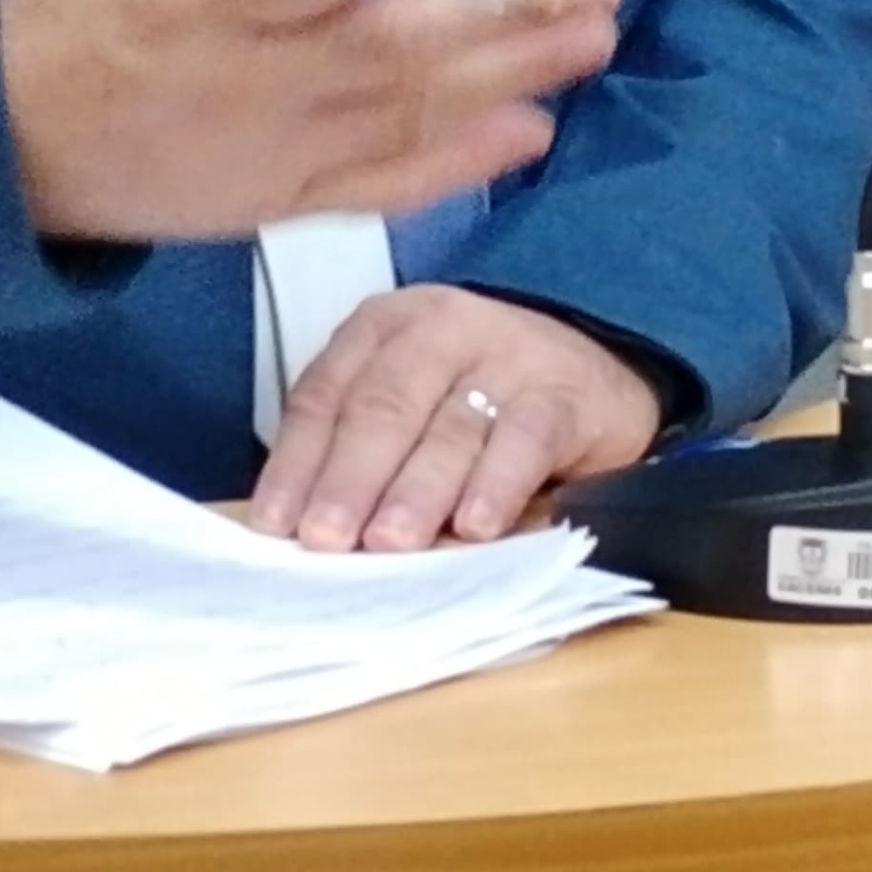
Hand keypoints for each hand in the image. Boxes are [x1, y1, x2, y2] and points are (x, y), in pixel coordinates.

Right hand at [0, 0, 622, 241]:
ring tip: (593, 37)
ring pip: (403, 116)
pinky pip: (378, 186)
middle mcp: (241, 78)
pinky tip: (527, 131)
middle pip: (387, 48)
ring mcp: (264, 147)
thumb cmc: (24, 5)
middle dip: (499, 14)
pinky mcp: (271, 198)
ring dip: (506, 79)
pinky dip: (455, 165)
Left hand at [247, 283, 662, 551]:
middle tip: (327, 538)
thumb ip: (362, 455)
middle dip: (350, 478)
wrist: (595, 381)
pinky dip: (497, 484)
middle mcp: (441, 330)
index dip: (297, 462)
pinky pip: (525, 438)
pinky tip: (475, 526)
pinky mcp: (564, 394)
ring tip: (391, 542)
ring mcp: (507, 356)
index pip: (325, 395)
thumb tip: (307, 534)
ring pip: (450, 428)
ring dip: (416, 491)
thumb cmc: (479, 402)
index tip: (276, 523)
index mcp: (384, 329)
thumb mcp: (410, 408)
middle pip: (383, 408)